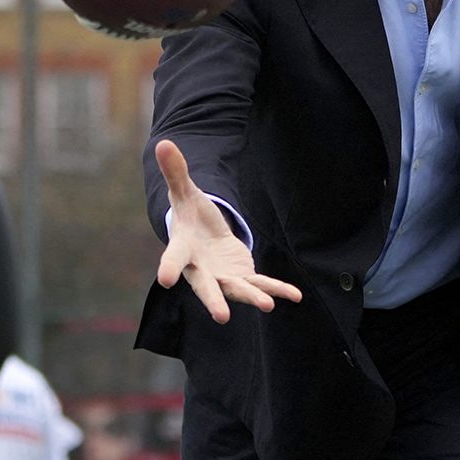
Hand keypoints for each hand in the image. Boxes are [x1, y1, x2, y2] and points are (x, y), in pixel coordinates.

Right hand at [154, 139, 301, 322]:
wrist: (203, 235)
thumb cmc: (191, 214)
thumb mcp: (184, 192)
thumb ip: (176, 172)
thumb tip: (164, 142)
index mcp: (183, 249)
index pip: (174, 258)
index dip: (168, 267)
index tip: (164, 281)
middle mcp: (201, 270)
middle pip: (206, 287)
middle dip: (213, 301)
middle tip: (221, 317)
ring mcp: (222, 277)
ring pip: (236, 290)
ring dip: (252, 297)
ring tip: (268, 305)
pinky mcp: (242, 276)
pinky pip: (260, 283)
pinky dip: (277, 289)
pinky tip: (295, 296)